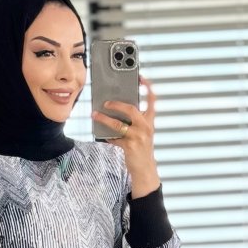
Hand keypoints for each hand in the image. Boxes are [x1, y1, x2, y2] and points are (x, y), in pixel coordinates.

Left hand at [92, 75, 160, 195]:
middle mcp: (146, 127)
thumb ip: (135, 122)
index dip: (148, 87)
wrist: (145, 169)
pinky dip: (107, 136)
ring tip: (95, 115)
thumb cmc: (142, 149)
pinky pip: (114, 138)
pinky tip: (103, 135)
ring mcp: (138, 137)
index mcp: (150, 121)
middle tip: (106, 102)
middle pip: (131, 109)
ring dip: (104, 119)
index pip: (152, 101)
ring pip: (118, 124)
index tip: (141, 77)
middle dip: (117, 104)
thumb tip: (117, 110)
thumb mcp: (143, 133)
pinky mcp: (129, 146)